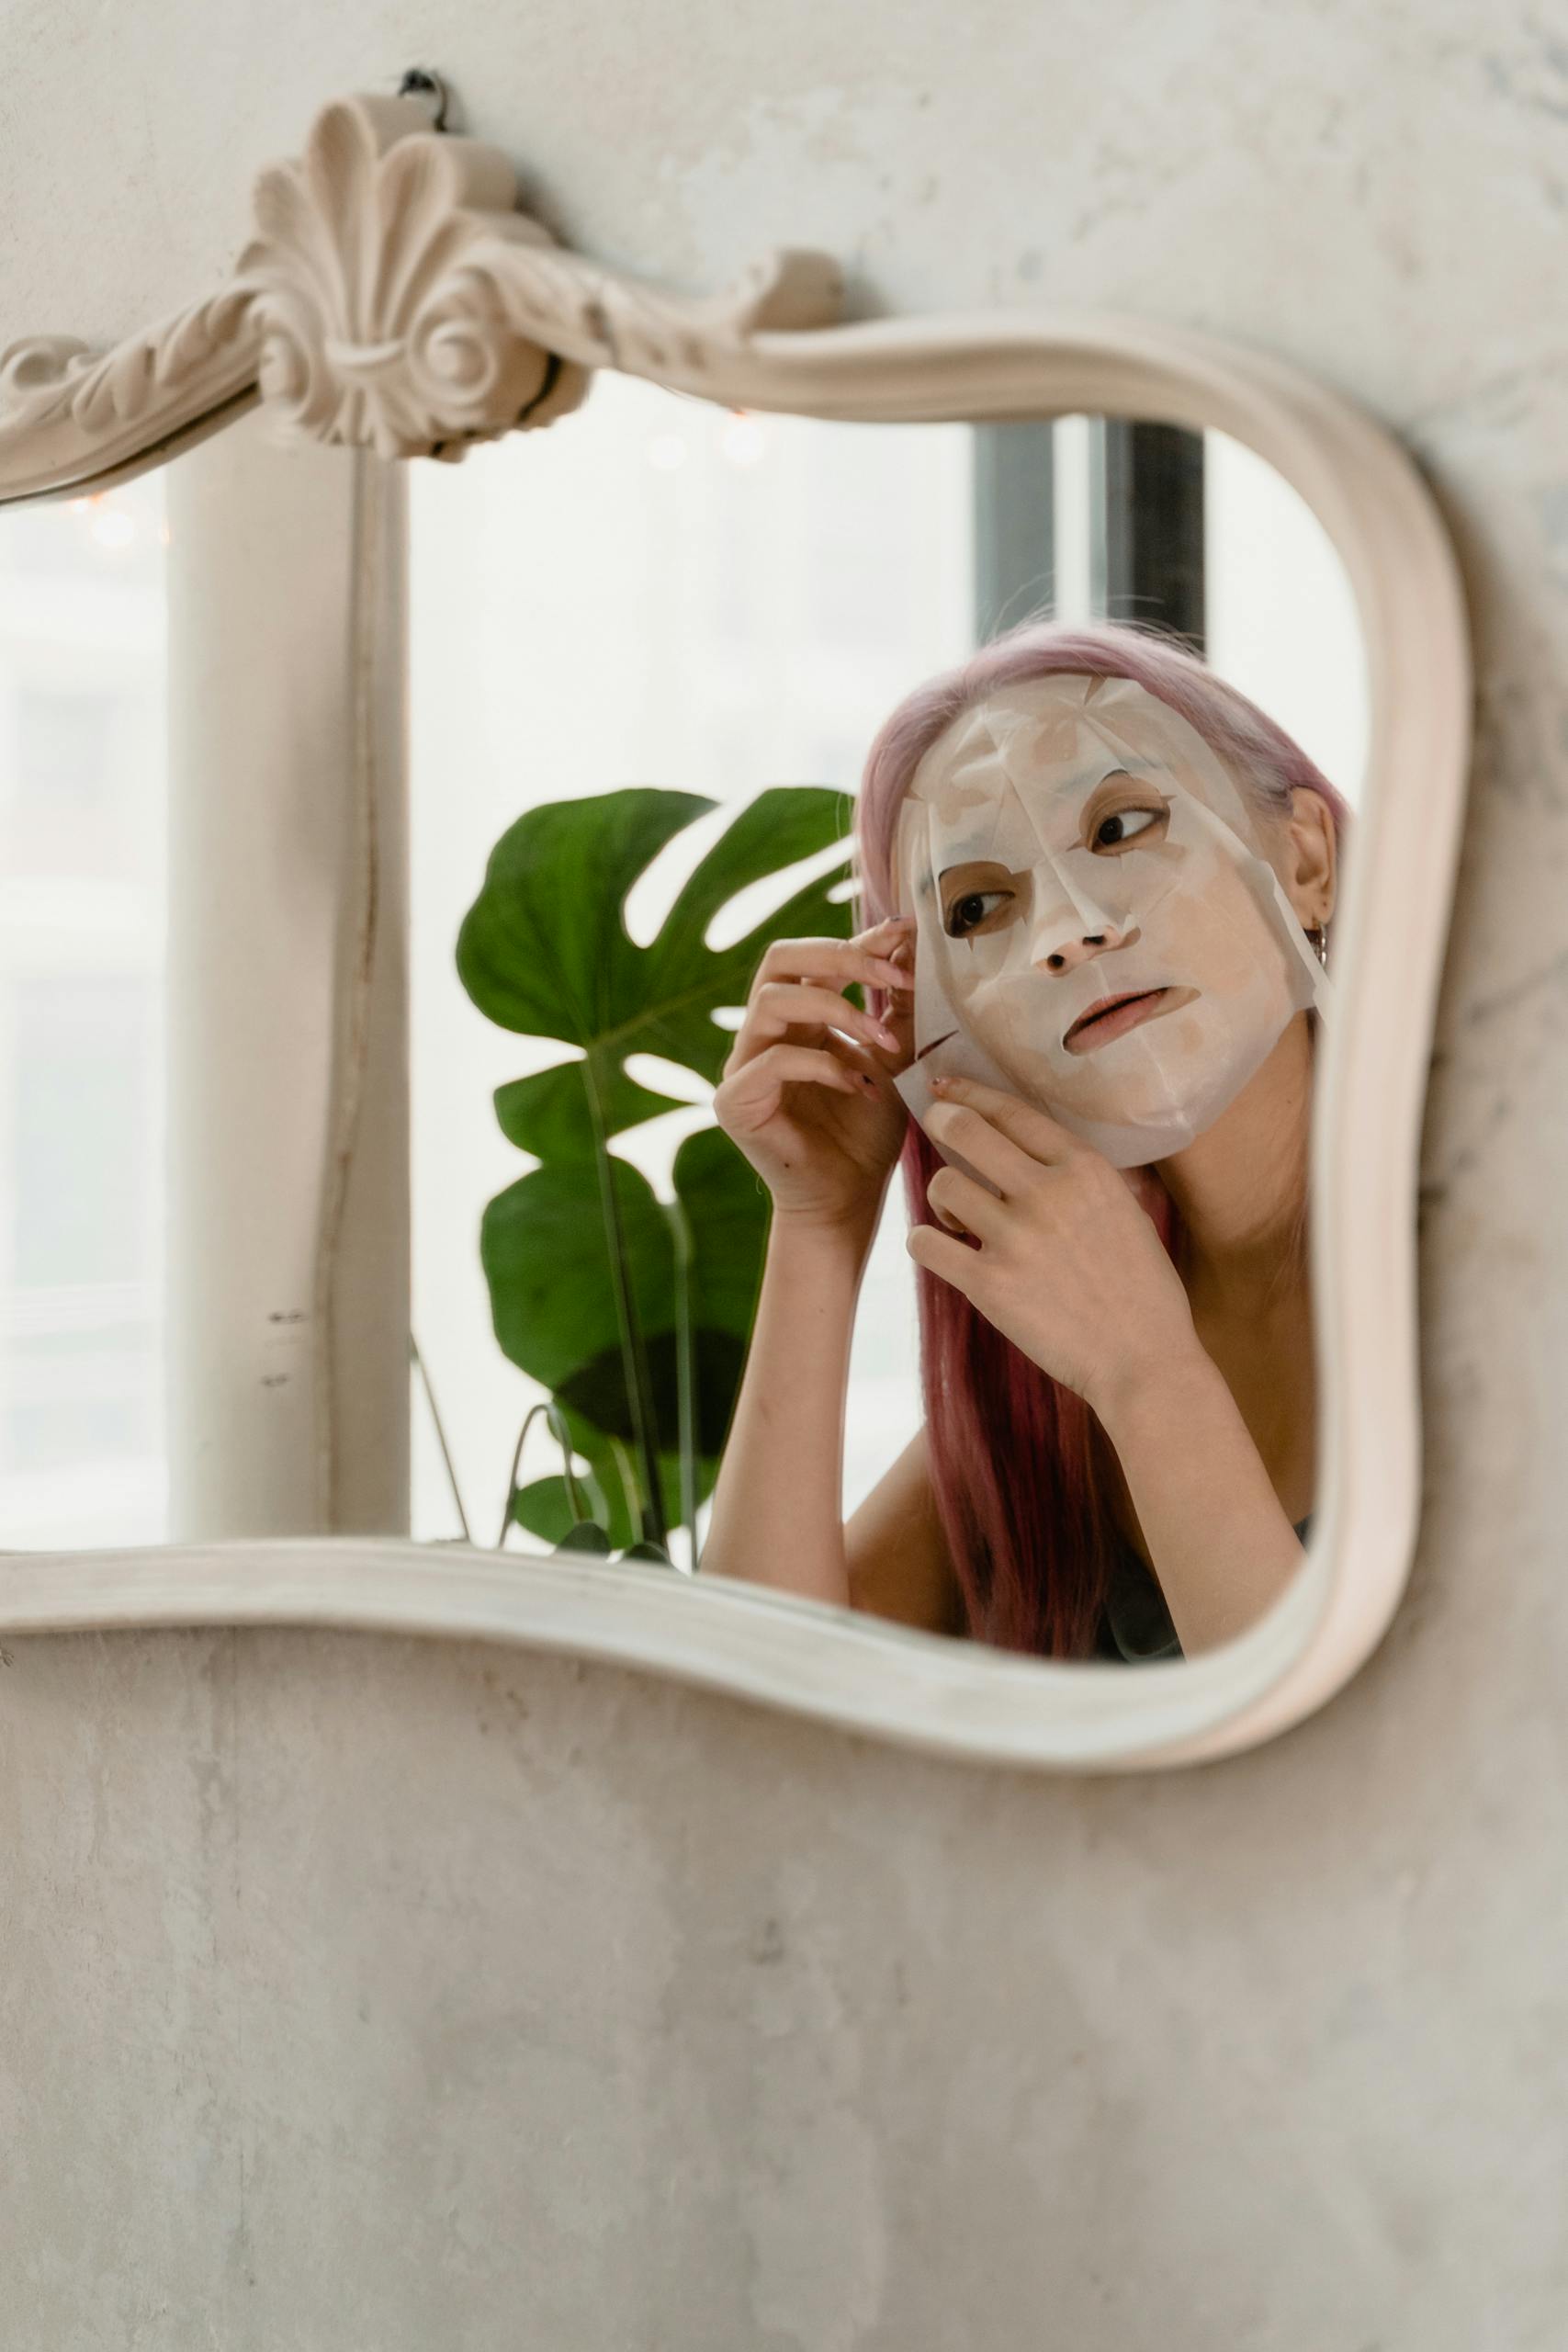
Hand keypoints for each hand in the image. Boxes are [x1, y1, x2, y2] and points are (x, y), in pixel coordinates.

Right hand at [713, 916, 915, 1232]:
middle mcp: (765, 1034)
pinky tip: (858, 1085)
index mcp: (799, 1018)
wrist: (847, 1200)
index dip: (861, 940)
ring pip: (771, 1001)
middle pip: (780, 959)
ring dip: (836, 1009)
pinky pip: (773, 1061)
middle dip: (841, 957)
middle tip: (891, 974)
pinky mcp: (736, 1101)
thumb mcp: (893, 1060)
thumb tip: (911, 945)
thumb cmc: (865, 1134)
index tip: (907, 934)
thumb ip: (898, 1008)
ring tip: (881, 1036)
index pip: (818, 959)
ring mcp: (744, 1065)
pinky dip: (822, 1065)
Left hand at [908, 1075, 1200, 1415]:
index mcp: (1086, 1170)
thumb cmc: (1142, 1291)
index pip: (1013, 1112)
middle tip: (934, 1125)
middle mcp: (1048, 1193)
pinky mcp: (988, 1284)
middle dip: (941, 1121)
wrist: (1143, 1360)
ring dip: (942, 1197)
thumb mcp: (1126, 1213)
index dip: (971, 1092)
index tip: (946, 1086)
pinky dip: (926, 1242)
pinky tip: (942, 1249)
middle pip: (965, 1130)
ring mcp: (1015, 1238)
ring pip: (943, 1184)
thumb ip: (1080, 1179)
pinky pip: (926, 1243)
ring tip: (958, 1219)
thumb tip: (1034, 1153)